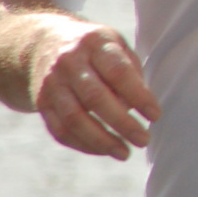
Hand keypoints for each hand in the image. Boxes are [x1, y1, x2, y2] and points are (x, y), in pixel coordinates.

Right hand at [27, 15, 159, 160]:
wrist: (43, 44)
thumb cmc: (95, 49)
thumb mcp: (116, 45)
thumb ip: (131, 71)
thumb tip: (137, 107)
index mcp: (94, 43)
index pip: (118, 72)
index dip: (139, 96)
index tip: (156, 115)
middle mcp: (69, 62)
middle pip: (95, 98)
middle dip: (122, 124)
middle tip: (144, 140)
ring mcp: (51, 84)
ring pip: (74, 119)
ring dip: (102, 141)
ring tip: (125, 153)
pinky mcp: (41, 103)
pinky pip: (60, 130)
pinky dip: (83, 145)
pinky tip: (103, 150)